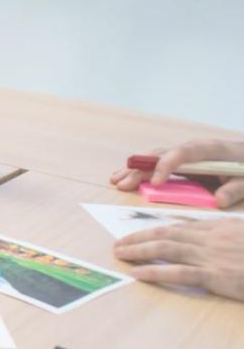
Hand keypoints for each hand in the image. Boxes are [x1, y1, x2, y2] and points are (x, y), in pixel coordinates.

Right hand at [110, 138, 243, 206]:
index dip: (166, 166)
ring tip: (116, 181)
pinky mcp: (183, 162)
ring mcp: (186, 154)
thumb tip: (219, 201)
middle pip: (162, 155)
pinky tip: (125, 177)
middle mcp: (193, 148)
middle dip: (141, 169)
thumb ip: (235, 189)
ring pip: (155, 158)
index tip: (157, 183)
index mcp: (210, 150)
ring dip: (135, 169)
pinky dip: (141, 170)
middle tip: (123, 184)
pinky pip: (157, 163)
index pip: (182, 153)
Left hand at [114, 220, 243, 300]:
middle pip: (167, 234)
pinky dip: (155, 272)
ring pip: (167, 248)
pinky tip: (137, 273)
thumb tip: (208, 240)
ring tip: (120, 254)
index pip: (181, 227)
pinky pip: (180, 273)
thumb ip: (229, 236)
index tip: (140, 235)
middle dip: (139, 237)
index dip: (156, 231)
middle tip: (119, 243)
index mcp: (221, 227)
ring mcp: (212, 256)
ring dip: (139, 250)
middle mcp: (212, 238)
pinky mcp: (216, 276)